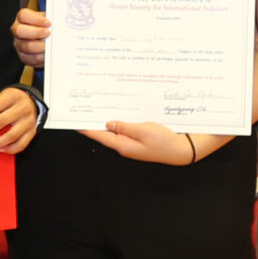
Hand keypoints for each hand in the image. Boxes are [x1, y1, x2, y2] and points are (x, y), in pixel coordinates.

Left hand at [0, 86, 38, 153]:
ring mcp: (29, 121)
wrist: (31, 101)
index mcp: (12, 97)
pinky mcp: (32, 131)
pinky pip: (21, 144)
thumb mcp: (0, 98)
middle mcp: (22, 108)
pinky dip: (9, 149)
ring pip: (11, 135)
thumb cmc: (12, 101)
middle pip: (1, 121)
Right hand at [11, 6, 49, 67]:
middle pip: (19, 31)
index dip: (36, 19)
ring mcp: (19, 44)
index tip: (48, 23)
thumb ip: (51, 18)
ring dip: (41, 46)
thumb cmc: (45, 27)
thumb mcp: (47, 19)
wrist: (45, 38)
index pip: (23, 16)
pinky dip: (41, 57)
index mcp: (22, 18)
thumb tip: (58, 22)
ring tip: (49, 45)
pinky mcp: (23, 56)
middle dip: (36, 32)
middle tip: (48, 33)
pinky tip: (47, 54)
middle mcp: (17, 30)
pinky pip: (30, 59)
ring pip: (26, 46)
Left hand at [83, 121, 227, 165]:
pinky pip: (125, 130)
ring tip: (98, 108)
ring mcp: (132, 143)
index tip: (75, 121)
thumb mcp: (144, 131)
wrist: (182, 150)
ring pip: (115, 130)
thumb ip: (125, 127)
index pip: (99, 135)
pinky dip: (120, 122)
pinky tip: (118, 114)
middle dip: (95, 121)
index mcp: (123, 145)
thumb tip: (109, 123)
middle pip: (105, 133)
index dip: (86, 128)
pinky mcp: (139, 140)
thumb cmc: (165, 142)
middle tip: (85, 109)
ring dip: (107, 120)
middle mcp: (125, 146)